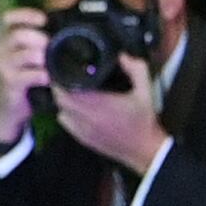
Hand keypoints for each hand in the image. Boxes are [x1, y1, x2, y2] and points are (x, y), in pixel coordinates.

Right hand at [0, 6, 51, 126]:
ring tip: (52, 64)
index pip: (9, 18)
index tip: (44, 20)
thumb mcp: (25, 59)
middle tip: (53, 47)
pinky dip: (42, 76)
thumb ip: (37, 44)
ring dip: (44, 58)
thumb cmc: (21, 79)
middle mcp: (0, 50)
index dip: (27, 15)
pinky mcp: (8, 82)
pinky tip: (48, 79)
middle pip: (19, 34)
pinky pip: (29, 75)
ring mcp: (2, 66)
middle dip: (40, 39)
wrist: (6, 109)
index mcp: (5, 40)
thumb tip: (64, 31)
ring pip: (26, 54)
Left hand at [50, 54, 170, 178]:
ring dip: (62, 101)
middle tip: (66, 77)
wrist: (144, 150)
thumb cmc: (144, 121)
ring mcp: (81, 130)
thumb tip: (123, 56)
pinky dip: (66, 113)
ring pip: (60, 111)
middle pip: (59, 99)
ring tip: (70, 90)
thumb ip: (137, 69)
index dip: (61, 78)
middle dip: (60, 87)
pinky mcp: (81, 138)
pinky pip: (65, 123)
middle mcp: (86, 117)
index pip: (66, 89)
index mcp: (99, 104)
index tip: (64, 68)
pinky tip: (76, 108)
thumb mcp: (146, 91)